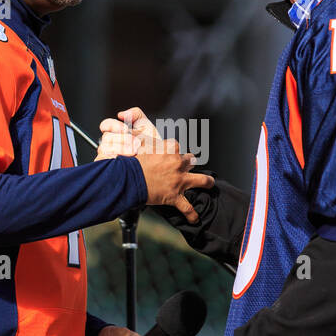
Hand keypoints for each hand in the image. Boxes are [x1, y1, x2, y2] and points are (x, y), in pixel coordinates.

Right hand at [97, 108, 211, 222]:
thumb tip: (126, 117)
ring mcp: (179, 181)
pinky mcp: (175, 196)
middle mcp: (177, 164)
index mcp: (169, 149)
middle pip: (190, 160)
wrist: (129, 180)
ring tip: (209, 183)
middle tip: (187, 166)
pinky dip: (191, 213)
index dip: (172, 151)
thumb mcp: (136, 143)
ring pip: (200, 180)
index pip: (175, 146)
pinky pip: (187, 207)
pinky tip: (195, 218)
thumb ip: (137, 135)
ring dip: (205, 182)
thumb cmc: (131, 162)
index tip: (169, 153)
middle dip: (188, 163)